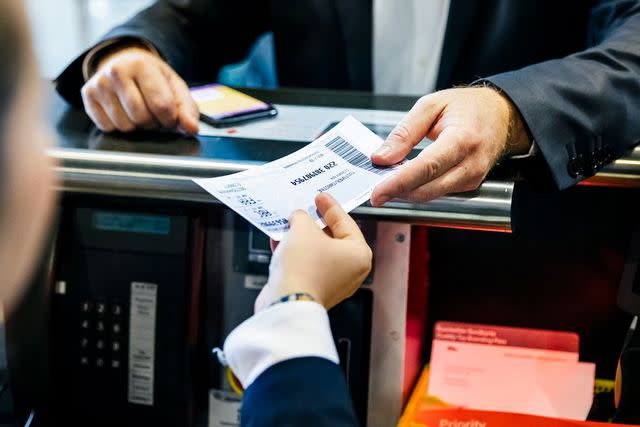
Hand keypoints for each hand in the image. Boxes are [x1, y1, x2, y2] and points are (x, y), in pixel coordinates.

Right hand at [81, 46, 198, 133]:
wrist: (125, 63)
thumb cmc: (154, 79)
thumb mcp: (175, 88)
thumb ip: (187, 109)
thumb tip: (192, 128)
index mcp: (141, 64)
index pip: (161, 106)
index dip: (170, 119)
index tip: (170, 116)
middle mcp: (116, 71)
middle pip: (142, 118)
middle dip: (153, 123)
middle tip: (154, 114)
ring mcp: (99, 83)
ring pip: (125, 126)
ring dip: (137, 127)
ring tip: (139, 112)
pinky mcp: (87, 96)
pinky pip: (108, 128)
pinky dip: (119, 127)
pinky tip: (123, 113)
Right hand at [255, 193, 371, 311]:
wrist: (287, 302)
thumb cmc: (304, 268)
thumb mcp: (303, 228)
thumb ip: (303, 217)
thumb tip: (298, 218)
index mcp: (359, 254)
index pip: (346, 222)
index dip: (330, 206)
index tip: (321, 197)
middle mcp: (350, 271)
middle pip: (332, 238)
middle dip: (314, 224)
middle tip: (305, 210)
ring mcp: (333, 283)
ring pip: (317, 252)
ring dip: (301, 238)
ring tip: (289, 225)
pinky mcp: (314, 291)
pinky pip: (306, 265)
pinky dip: (295, 254)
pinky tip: (281, 243)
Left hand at [370, 87, 530, 204]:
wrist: (501, 114)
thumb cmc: (469, 107)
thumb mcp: (431, 105)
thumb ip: (404, 132)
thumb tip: (382, 157)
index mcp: (462, 139)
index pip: (426, 168)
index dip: (398, 183)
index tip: (377, 192)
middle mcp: (471, 163)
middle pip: (427, 189)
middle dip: (397, 192)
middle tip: (374, 190)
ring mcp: (473, 178)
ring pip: (431, 195)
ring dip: (406, 192)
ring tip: (388, 181)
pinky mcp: (470, 186)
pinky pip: (438, 193)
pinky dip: (419, 189)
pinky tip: (407, 179)